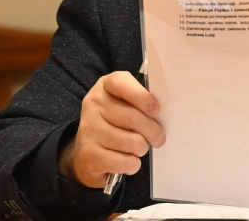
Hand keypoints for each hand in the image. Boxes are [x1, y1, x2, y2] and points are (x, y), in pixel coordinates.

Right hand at [58, 71, 165, 188]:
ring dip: (142, 149)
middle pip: (133, 117)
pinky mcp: (90, 155)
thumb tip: (163, 115)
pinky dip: (133, 165)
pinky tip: (126, 159)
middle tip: (158, 137)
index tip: (156, 110)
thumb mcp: (124, 104)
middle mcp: (93, 105)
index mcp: (105, 87)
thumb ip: (141, 102)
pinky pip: (126, 162)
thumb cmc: (115, 123)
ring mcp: (89, 130)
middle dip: (153, 131)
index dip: (141, 96)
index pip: (121, 83)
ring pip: (134, 142)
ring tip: (136, 147)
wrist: (86, 153)